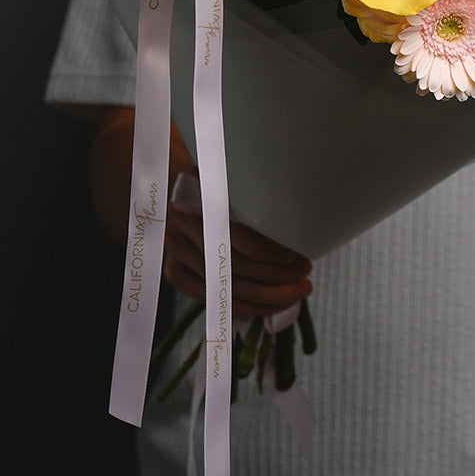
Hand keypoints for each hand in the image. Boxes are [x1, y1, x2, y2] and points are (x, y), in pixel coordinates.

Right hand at [90, 105, 312, 317]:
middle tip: (306, 272)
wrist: (168, 176)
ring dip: (271, 296)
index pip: (242, 240)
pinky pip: (216, 300)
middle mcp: (182, 226)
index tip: (302, 252)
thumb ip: (255, 185)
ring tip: (300, 289)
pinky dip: (250, 307)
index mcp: (199, 196)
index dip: (274, 253)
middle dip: (279, 277)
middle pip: (237, 269)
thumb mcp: (232, 169)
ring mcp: (175, 252)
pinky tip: (276, 304)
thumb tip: (302, 206)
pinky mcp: (175, 273)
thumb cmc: (215, 174)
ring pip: (229, 290)